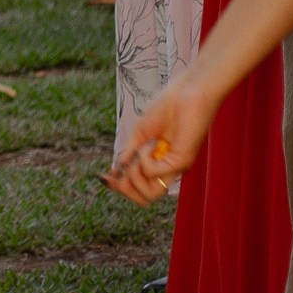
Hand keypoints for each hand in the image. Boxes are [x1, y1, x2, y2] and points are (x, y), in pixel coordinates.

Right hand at [104, 76, 216, 204]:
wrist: (187, 92)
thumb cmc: (167, 108)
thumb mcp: (140, 133)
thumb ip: (129, 152)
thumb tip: (116, 169)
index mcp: (160, 164)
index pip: (140, 190)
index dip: (120, 188)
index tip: (105, 176)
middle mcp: (169, 170)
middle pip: (144, 199)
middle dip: (124, 188)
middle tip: (119, 171)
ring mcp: (176, 168)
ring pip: (150, 195)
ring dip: (134, 176)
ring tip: (139, 153)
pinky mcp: (181, 162)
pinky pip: (152, 172)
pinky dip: (144, 158)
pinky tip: (153, 142)